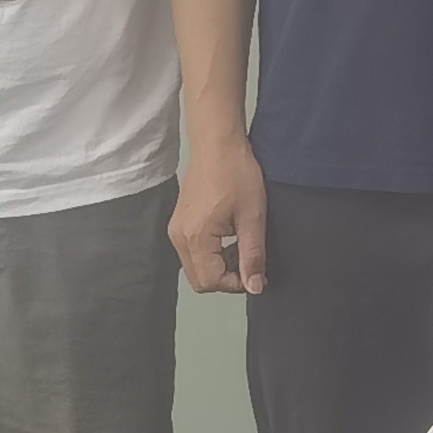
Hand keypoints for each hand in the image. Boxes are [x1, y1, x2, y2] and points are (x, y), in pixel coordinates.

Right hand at [170, 133, 267, 294]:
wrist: (218, 144)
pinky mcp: (179, 222)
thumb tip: (254, 288)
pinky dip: (211, 253)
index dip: (236, 284)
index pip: (210, 281)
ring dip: (219, 266)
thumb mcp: (253, 217)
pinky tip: (230, 236)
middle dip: (226, 278)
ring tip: (241, 245)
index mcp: (195, 239)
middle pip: (199, 279)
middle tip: (249, 261)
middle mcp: (179, 238)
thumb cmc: (237, 175)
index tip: (256, 273)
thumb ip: (252, 255)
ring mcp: (176, 230)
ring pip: (196, 266)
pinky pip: (193, 251)